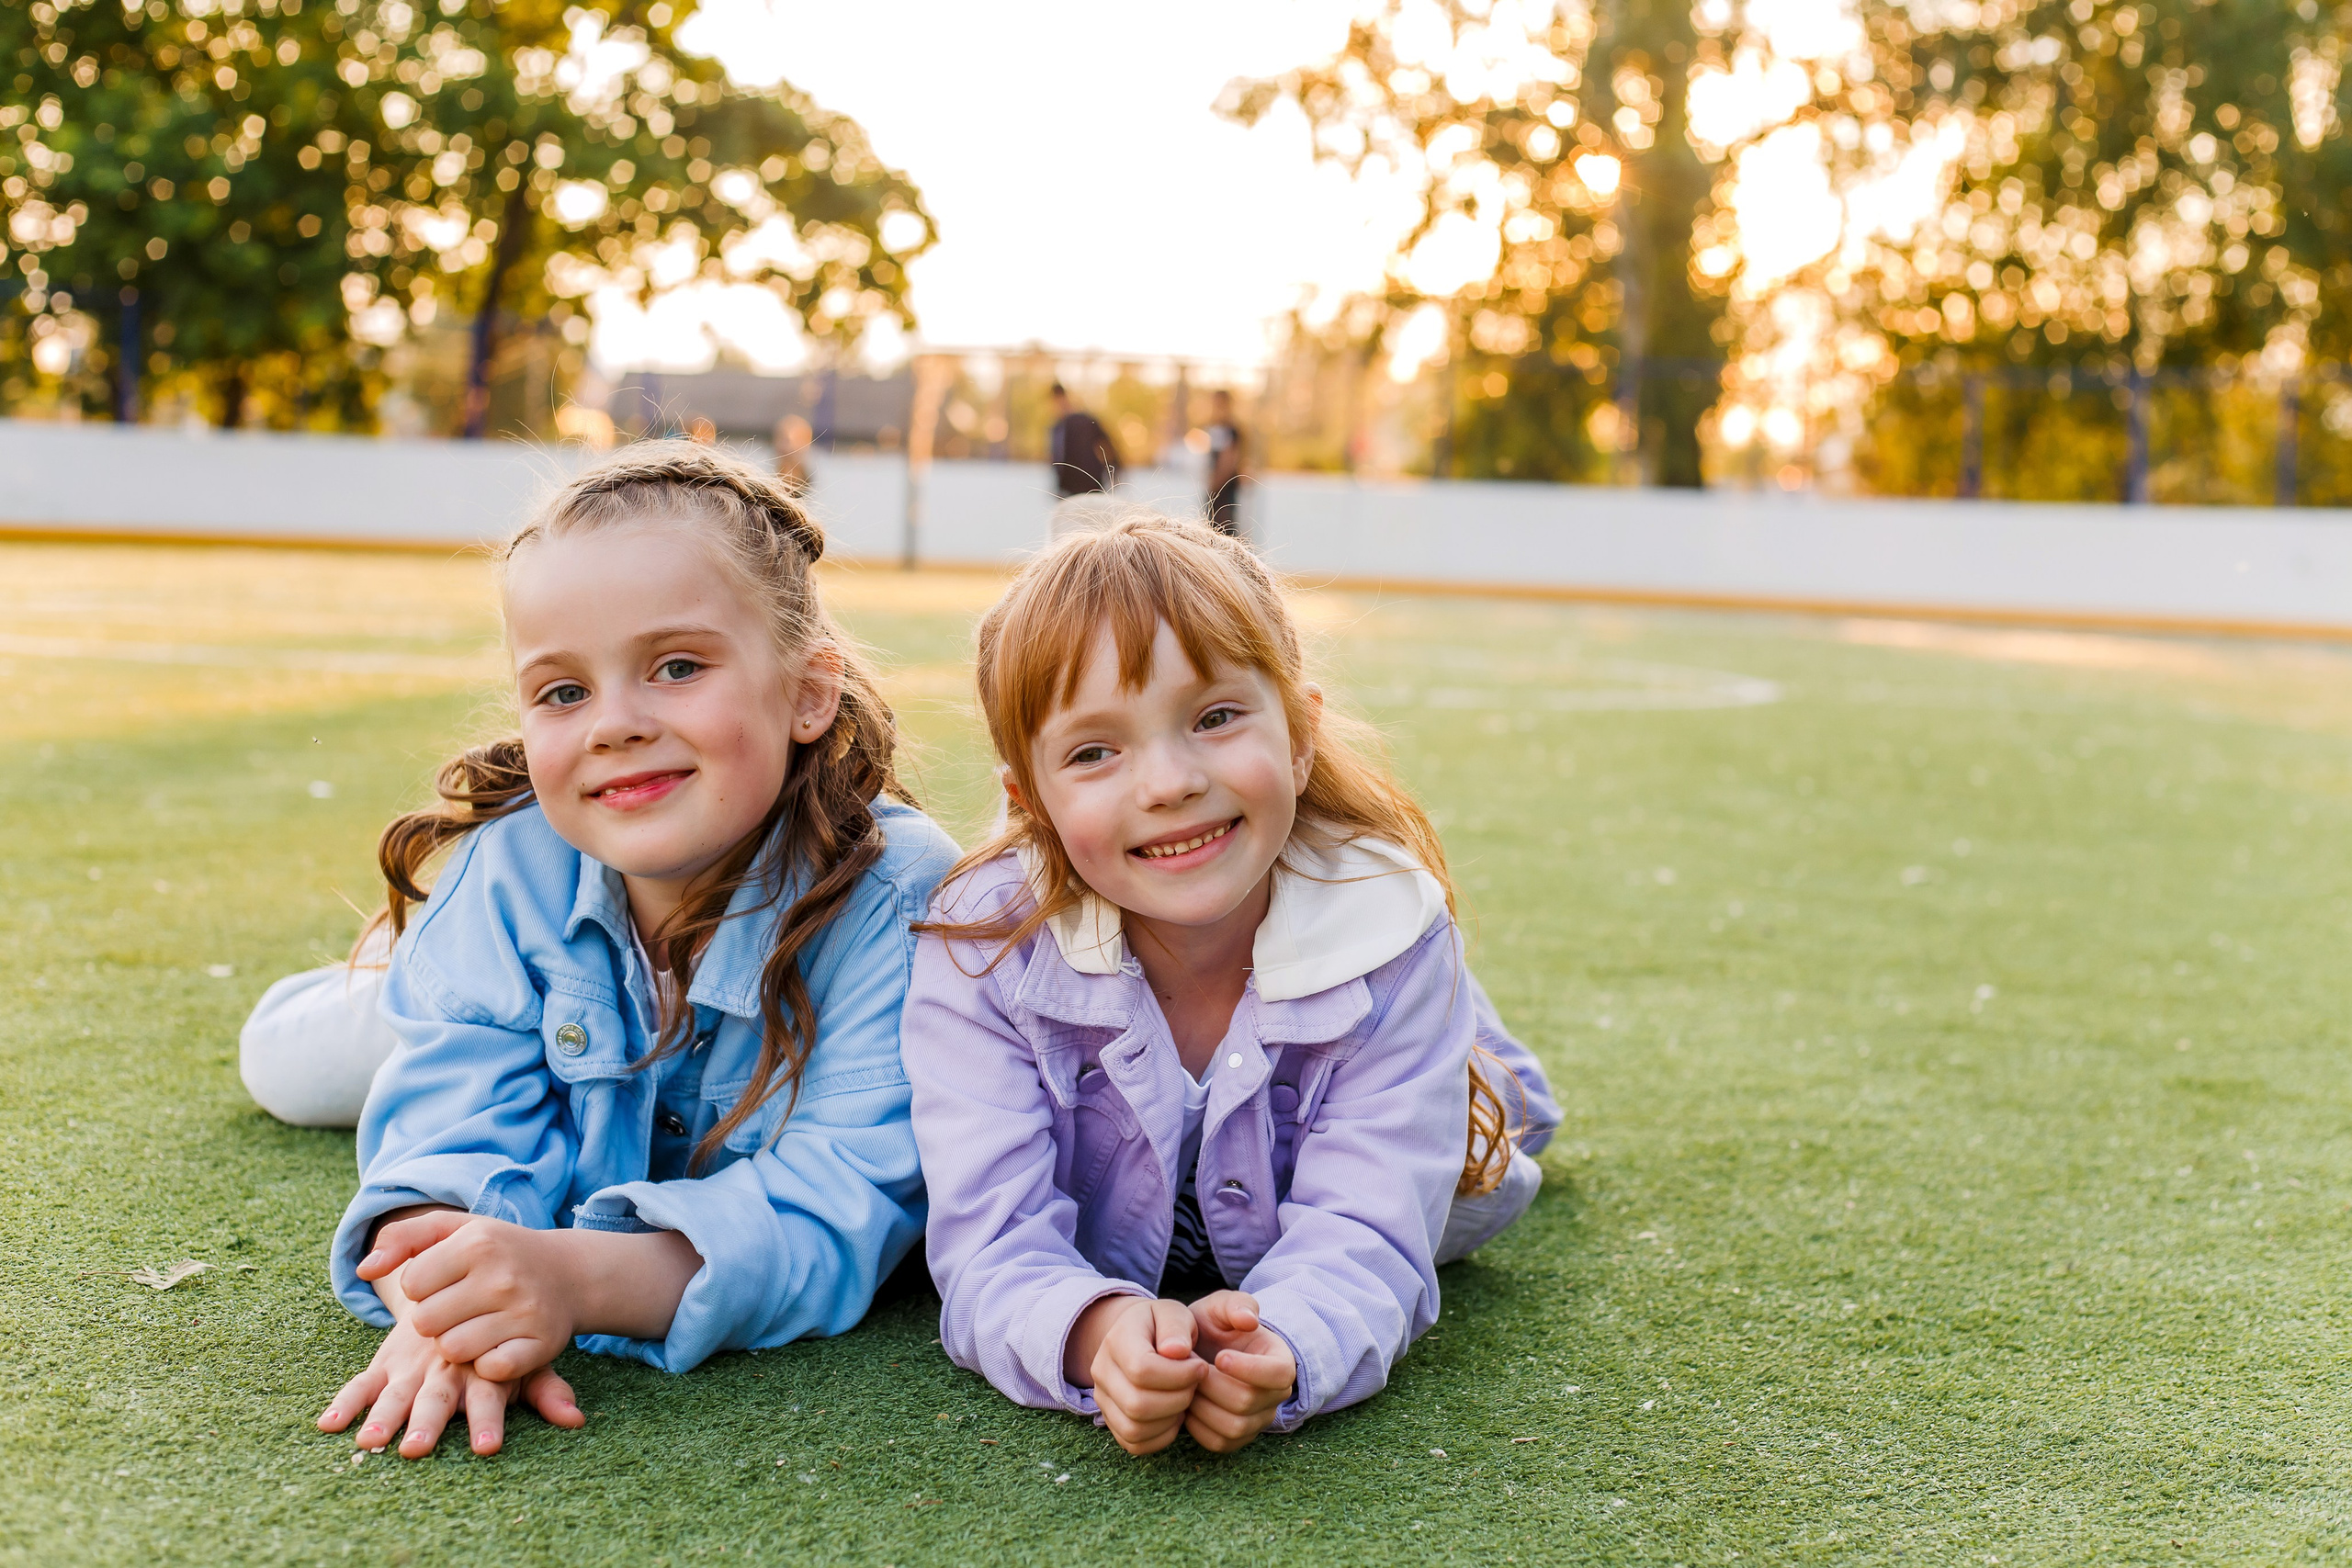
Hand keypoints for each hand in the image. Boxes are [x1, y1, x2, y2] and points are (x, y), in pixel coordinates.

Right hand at [316, 1313, 581, 1457]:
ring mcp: (414, 1361)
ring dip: (384, 1418)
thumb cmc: (502, 1330)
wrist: (469, 1277)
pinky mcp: (388, 1362)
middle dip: (429, 1422)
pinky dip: (347, 1402)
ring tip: (370, 1443)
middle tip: (419, 1448)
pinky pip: (363, 1381)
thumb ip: (547, 1388)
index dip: (488, 1418)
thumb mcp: (527, 1354)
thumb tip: (576, 1419)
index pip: (487, 1391)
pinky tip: (330, 1424)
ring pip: (398, 1391)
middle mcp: (446, 1361)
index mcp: (483, 1359)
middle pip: (438, 1395)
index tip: (488, 1447)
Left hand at [360, 1211, 575, 1382]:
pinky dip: (488, 1363)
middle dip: (435, 1319)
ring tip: (479, 1325)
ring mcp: (525, 1312)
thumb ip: (403, 1238)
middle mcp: (503, 1277)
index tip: (448, 1280)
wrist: (569, 1273)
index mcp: (478, 1243)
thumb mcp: (455, 1230)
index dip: (423, 1287)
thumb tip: (363, 1270)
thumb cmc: (498, 1252)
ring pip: (452, 1350)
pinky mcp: (541, 1345)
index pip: (411, 1284)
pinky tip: (499, 1344)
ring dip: (458, 1344)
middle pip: (426, 1322)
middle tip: (461, 1306)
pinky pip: (489, 1370)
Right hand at [1066, 1295, 1207, 1455]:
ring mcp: (1102, 1399)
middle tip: (1194, 1385)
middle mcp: (1101, 1372)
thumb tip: (1176, 1351)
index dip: (1179, 1374)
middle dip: (1178, 1399)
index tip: (1201, 1366)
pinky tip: (1175, 1415)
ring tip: (1185, 1398)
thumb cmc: (1162, 1325)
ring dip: (1170, 1420)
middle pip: (1137, 1404)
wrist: (1139, 1337)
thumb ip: (1176, 1326)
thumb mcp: (1173, 1312)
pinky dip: (1161, 1436)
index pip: (1142, 1370)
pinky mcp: (1112, 1421)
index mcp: (1116, 1341)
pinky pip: (1135, 1444)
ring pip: (1134, 1429)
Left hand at [1182, 1291, 1294, 1453]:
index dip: (1248, 1368)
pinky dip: (1197, 1426)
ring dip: (1202, 1405)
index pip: (1278, 1374)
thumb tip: (1250, 1320)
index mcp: (1280, 1361)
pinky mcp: (1237, 1439)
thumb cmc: (1212, 1327)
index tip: (1219, 1356)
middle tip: (1190, 1367)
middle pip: (1248, 1401)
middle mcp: (1275, 1396)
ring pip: (1233, 1426)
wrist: (1196, 1352)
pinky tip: (1188, 1403)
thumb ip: (1235, 1304)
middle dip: (1213, 1384)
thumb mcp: (1220, 1307)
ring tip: (1187, 1383)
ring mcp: (1258, 1421)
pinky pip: (1219, 1442)